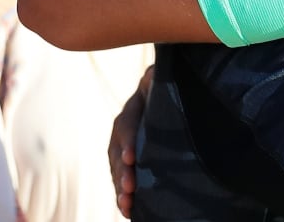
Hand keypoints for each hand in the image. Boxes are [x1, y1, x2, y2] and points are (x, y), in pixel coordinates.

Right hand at [108, 64, 153, 217]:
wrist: (163, 94)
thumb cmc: (167, 86)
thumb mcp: (161, 79)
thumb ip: (156, 78)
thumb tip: (152, 74)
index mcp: (132, 109)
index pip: (127, 125)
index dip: (127, 141)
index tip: (130, 158)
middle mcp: (123, 129)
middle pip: (117, 152)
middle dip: (122, 172)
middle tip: (129, 188)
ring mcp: (123, 146)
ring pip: (116, 169)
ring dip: (120, 187)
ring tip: (126, 204)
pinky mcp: (128, 160)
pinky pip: (122, 178)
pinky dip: (123, 194)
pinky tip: (129, 210)